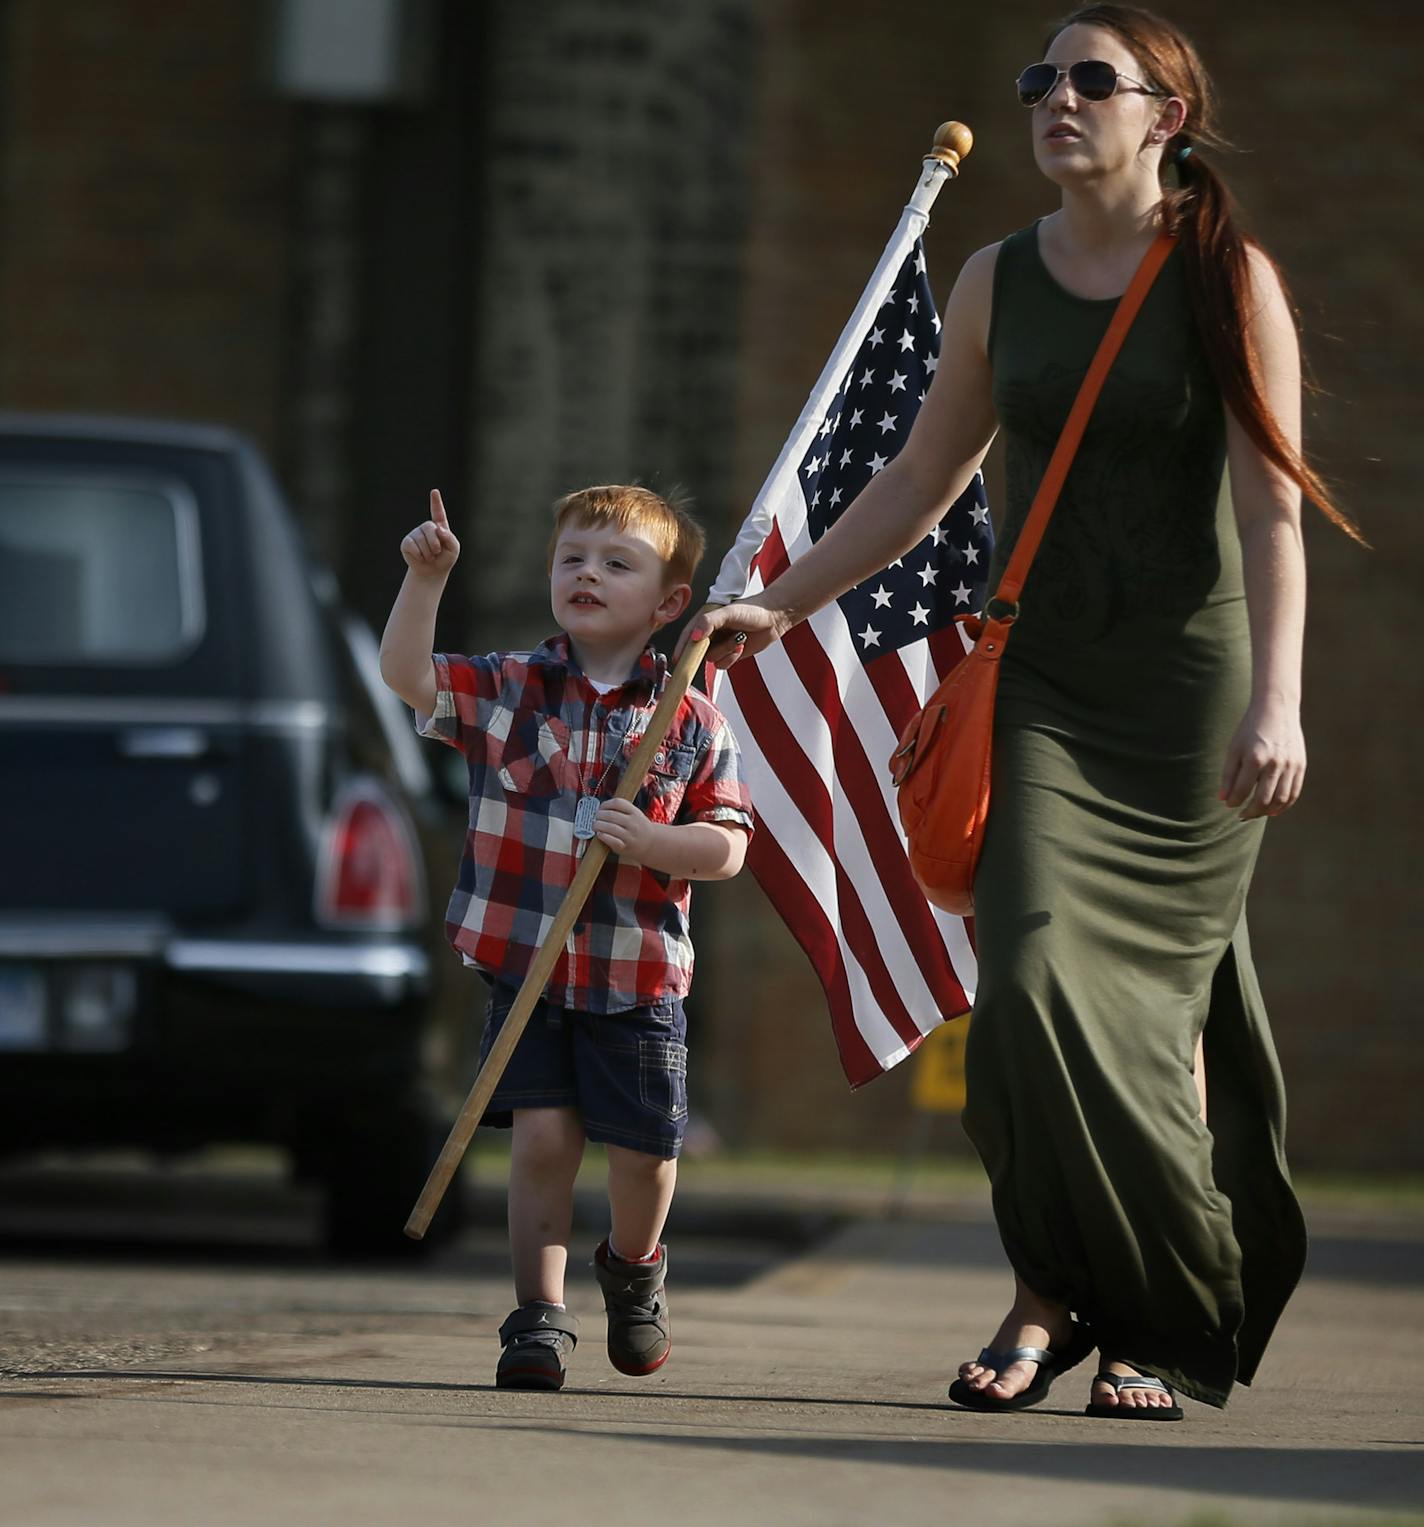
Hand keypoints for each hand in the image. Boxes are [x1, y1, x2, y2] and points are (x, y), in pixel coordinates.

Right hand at [400, 489, 460, 577]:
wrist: (432, 572)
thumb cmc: (445, 558)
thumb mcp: (454, 549)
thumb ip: (450, 538)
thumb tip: (439, 529)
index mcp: (440, 526)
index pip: (438, 512)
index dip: (436, 502)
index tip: (434, 492)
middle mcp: (427, 527)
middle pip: (430, 528)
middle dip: (435, 543)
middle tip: (437, 552)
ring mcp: (416, 533)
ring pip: (421, 539)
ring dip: (428, 552)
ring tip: (429, 556)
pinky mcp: (407, 542)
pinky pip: (413, 546)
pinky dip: (419, 555)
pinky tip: (420, 557)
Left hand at [592, 798, 658, 861]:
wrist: (651, 844)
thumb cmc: (638, 827)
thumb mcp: (635, 814)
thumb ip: (622, 810)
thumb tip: (601, 808)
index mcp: (635, 812)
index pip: (618, 803)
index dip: (606, 804)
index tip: (601, 807)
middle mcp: (633, 823)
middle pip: (611, 815)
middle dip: (599, 815)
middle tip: (595, 817)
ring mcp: (629, 836)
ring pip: (610, 827)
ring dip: (598, 825)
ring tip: (595, 825)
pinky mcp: (624, 847)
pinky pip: (611, 840)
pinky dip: (603, 836)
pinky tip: (599, 834)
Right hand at [676, 596, 786, 668]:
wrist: (773, 618)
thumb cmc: (752, 610)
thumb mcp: (728, 612)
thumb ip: (709, 621)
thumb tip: (695, 636)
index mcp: (704, 620)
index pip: (687, 636)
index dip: (681, 648)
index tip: (678, 659)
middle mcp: (709, 634)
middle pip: (697, 651)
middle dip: (709, 649)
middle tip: (718, 644)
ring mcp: (719, 645)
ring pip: (711, 659)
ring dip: (726, 651)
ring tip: (738, 638)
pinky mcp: (729, 654)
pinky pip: (722, 665)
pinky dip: (732, 658)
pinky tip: (741, 646)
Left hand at [1220, 699, 1305, 820]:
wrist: (1277, 710)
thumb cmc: (1250, 730)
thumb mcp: (1234, 748)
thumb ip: (1228, 775)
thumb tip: (1223, 799)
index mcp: (1255, 758)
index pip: (1243, 791)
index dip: (1234, 802)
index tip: (1230, 805)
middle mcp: (1275, 763)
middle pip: (1263, 800)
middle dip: (1251, 812)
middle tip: (1242, 815)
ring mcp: (1290, 765)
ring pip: (1280, 800)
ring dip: (1267, 811)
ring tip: (1257, 812)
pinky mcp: (1301, 765)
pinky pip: (1294, 792)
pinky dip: (1284, 805)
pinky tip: (1274, 810)